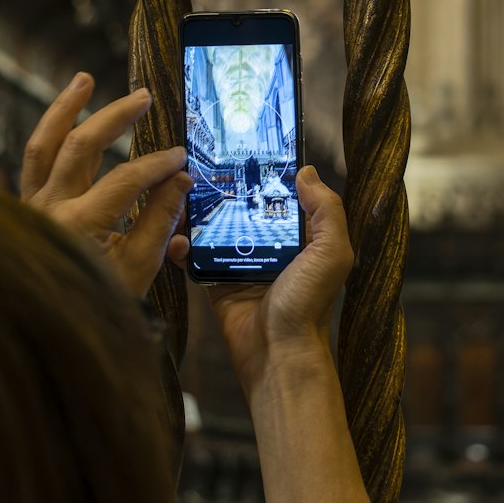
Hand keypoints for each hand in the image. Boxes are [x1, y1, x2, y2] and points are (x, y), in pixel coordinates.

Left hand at [22, 72, 191, 298]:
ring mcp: (30, 207)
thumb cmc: (97, 303)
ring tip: (83, 79)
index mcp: (78, 226)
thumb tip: (182, 180)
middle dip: (114, 117)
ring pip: (43, 146)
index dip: (157, 165)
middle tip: (142, 97)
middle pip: (80, 147)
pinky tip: (64, 119)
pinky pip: (33, 163)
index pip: (125, 180)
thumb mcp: (138, 269)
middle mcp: (47, 210)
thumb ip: (160, 221)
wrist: (44, 331)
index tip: (182, 157)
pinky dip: (48, 136)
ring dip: (64, 109)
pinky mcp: (24, 208)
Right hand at [168, 165, 352, 402]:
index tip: (243, 149)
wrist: (276, 353)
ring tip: (179, 193)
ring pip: (216, 230)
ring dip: (198, 214)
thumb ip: (327, 210)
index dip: (266, 175)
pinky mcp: (216, 283)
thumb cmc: (307, 304)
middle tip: (199, 166)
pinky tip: (172, 234)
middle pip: (244, 210)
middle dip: (225, 190)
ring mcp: (241, 265)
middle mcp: (271, 248)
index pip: (282, 198)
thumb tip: (306, 171)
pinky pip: (196, 259)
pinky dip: (181, 247)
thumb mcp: (331, 252)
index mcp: (301, 238)